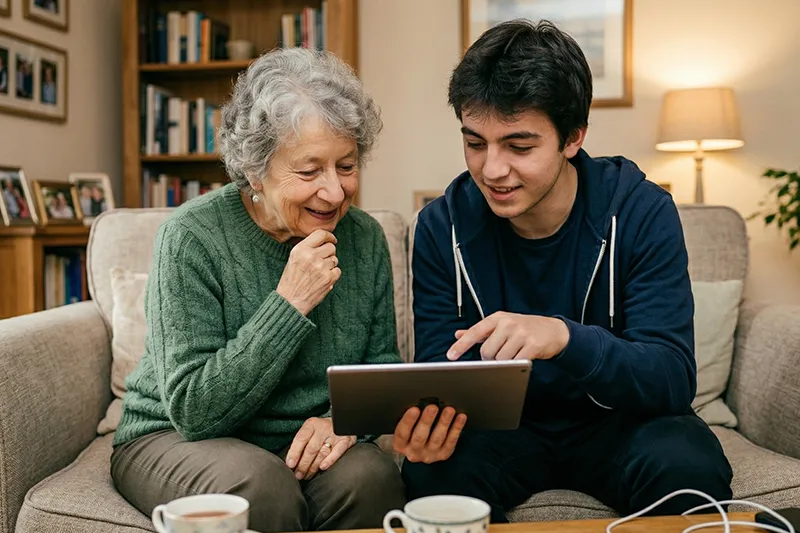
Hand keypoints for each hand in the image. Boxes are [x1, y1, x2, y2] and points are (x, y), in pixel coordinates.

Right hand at [277, 229, 340, 315]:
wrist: (290, 301)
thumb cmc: (291, 280)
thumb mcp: (293, 258)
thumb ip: (307, 248)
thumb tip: (326, 241)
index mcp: (300, 249)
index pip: (321, 234)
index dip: (329, 236)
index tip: (332, 240)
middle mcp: (311, 256)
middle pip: (331, 247)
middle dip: (329, 253)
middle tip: (322, 261)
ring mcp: (321, 267)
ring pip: (335, 259)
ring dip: (330, 265)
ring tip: (318, 273)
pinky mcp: (328, 278)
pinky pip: (337, 270)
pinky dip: (332, 275)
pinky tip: (322, 279)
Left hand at [286, 417, 355, 480]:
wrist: (341, 423)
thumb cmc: (321, 432)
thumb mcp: (310, 432)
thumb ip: (301, 444)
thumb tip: (291, 462)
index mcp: (312, 424)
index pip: (301, 438)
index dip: (294, 452)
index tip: (290, 464)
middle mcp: (323, 427)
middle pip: (311, 448)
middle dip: (303, 464)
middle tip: (298, 475)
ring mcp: (335, 433)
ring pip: (322, 453)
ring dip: (313, 467)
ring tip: (307, 475)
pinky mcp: (346, 440)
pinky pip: (337, 452)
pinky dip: (330, 460)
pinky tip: (322, 467)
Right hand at [393, 405, 466, 463]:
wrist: (420, 450)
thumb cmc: (411, 433)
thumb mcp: (406, 427)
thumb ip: (410, 418)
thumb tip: (420, 402)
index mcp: (400, 444)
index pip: (402, 433)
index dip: (408, 421)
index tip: (414, 409)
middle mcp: (414, 452)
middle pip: (420, 437)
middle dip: (427, 421)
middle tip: (432, 407)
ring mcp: (429, 455)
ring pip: (437, 439)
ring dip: (444, 423)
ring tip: (449, 410)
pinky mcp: (443, 454)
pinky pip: (451, 442)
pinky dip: (456, 428)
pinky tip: (460, 418)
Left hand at [447, 312, 569, 360]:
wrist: (554, 331)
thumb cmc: (525, 328)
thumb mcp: (502, 324)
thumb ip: (480, 331)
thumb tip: (458, 334)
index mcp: (498, 318)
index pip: (475, 331)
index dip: (461, 345)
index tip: (451, 356)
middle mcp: (508, 323)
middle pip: (487, 351)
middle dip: (489, 359)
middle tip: (499, 355)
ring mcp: (521, 334)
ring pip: (500, 359)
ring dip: (504, 363)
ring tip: (513, 354)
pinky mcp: (533, 345)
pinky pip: (516, 363)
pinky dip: (516, 365)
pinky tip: (521, 358)